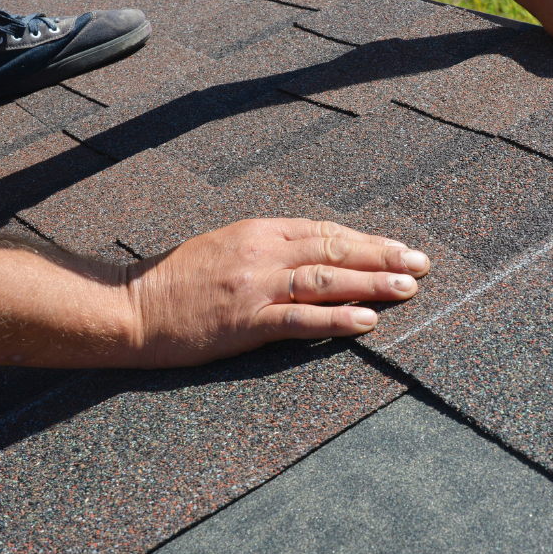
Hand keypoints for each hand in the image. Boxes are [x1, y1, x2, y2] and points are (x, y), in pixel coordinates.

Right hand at [124, 218, 430, 368]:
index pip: (326, 232)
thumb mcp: (227, 246)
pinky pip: (300, 319)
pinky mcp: (245, 322)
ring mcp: (255, 287)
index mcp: (260, 231)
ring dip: (372, 284)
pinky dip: (337, 320)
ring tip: (408, 289)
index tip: (401, 248)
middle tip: (422, 264)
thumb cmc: (177, 280)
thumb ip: (271, 248)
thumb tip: (318, 255)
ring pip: (326, 280)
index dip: (368, 241)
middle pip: (335, 250)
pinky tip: (366, 322)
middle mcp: (263, 253)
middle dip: (383, 257)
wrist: (129, 307)